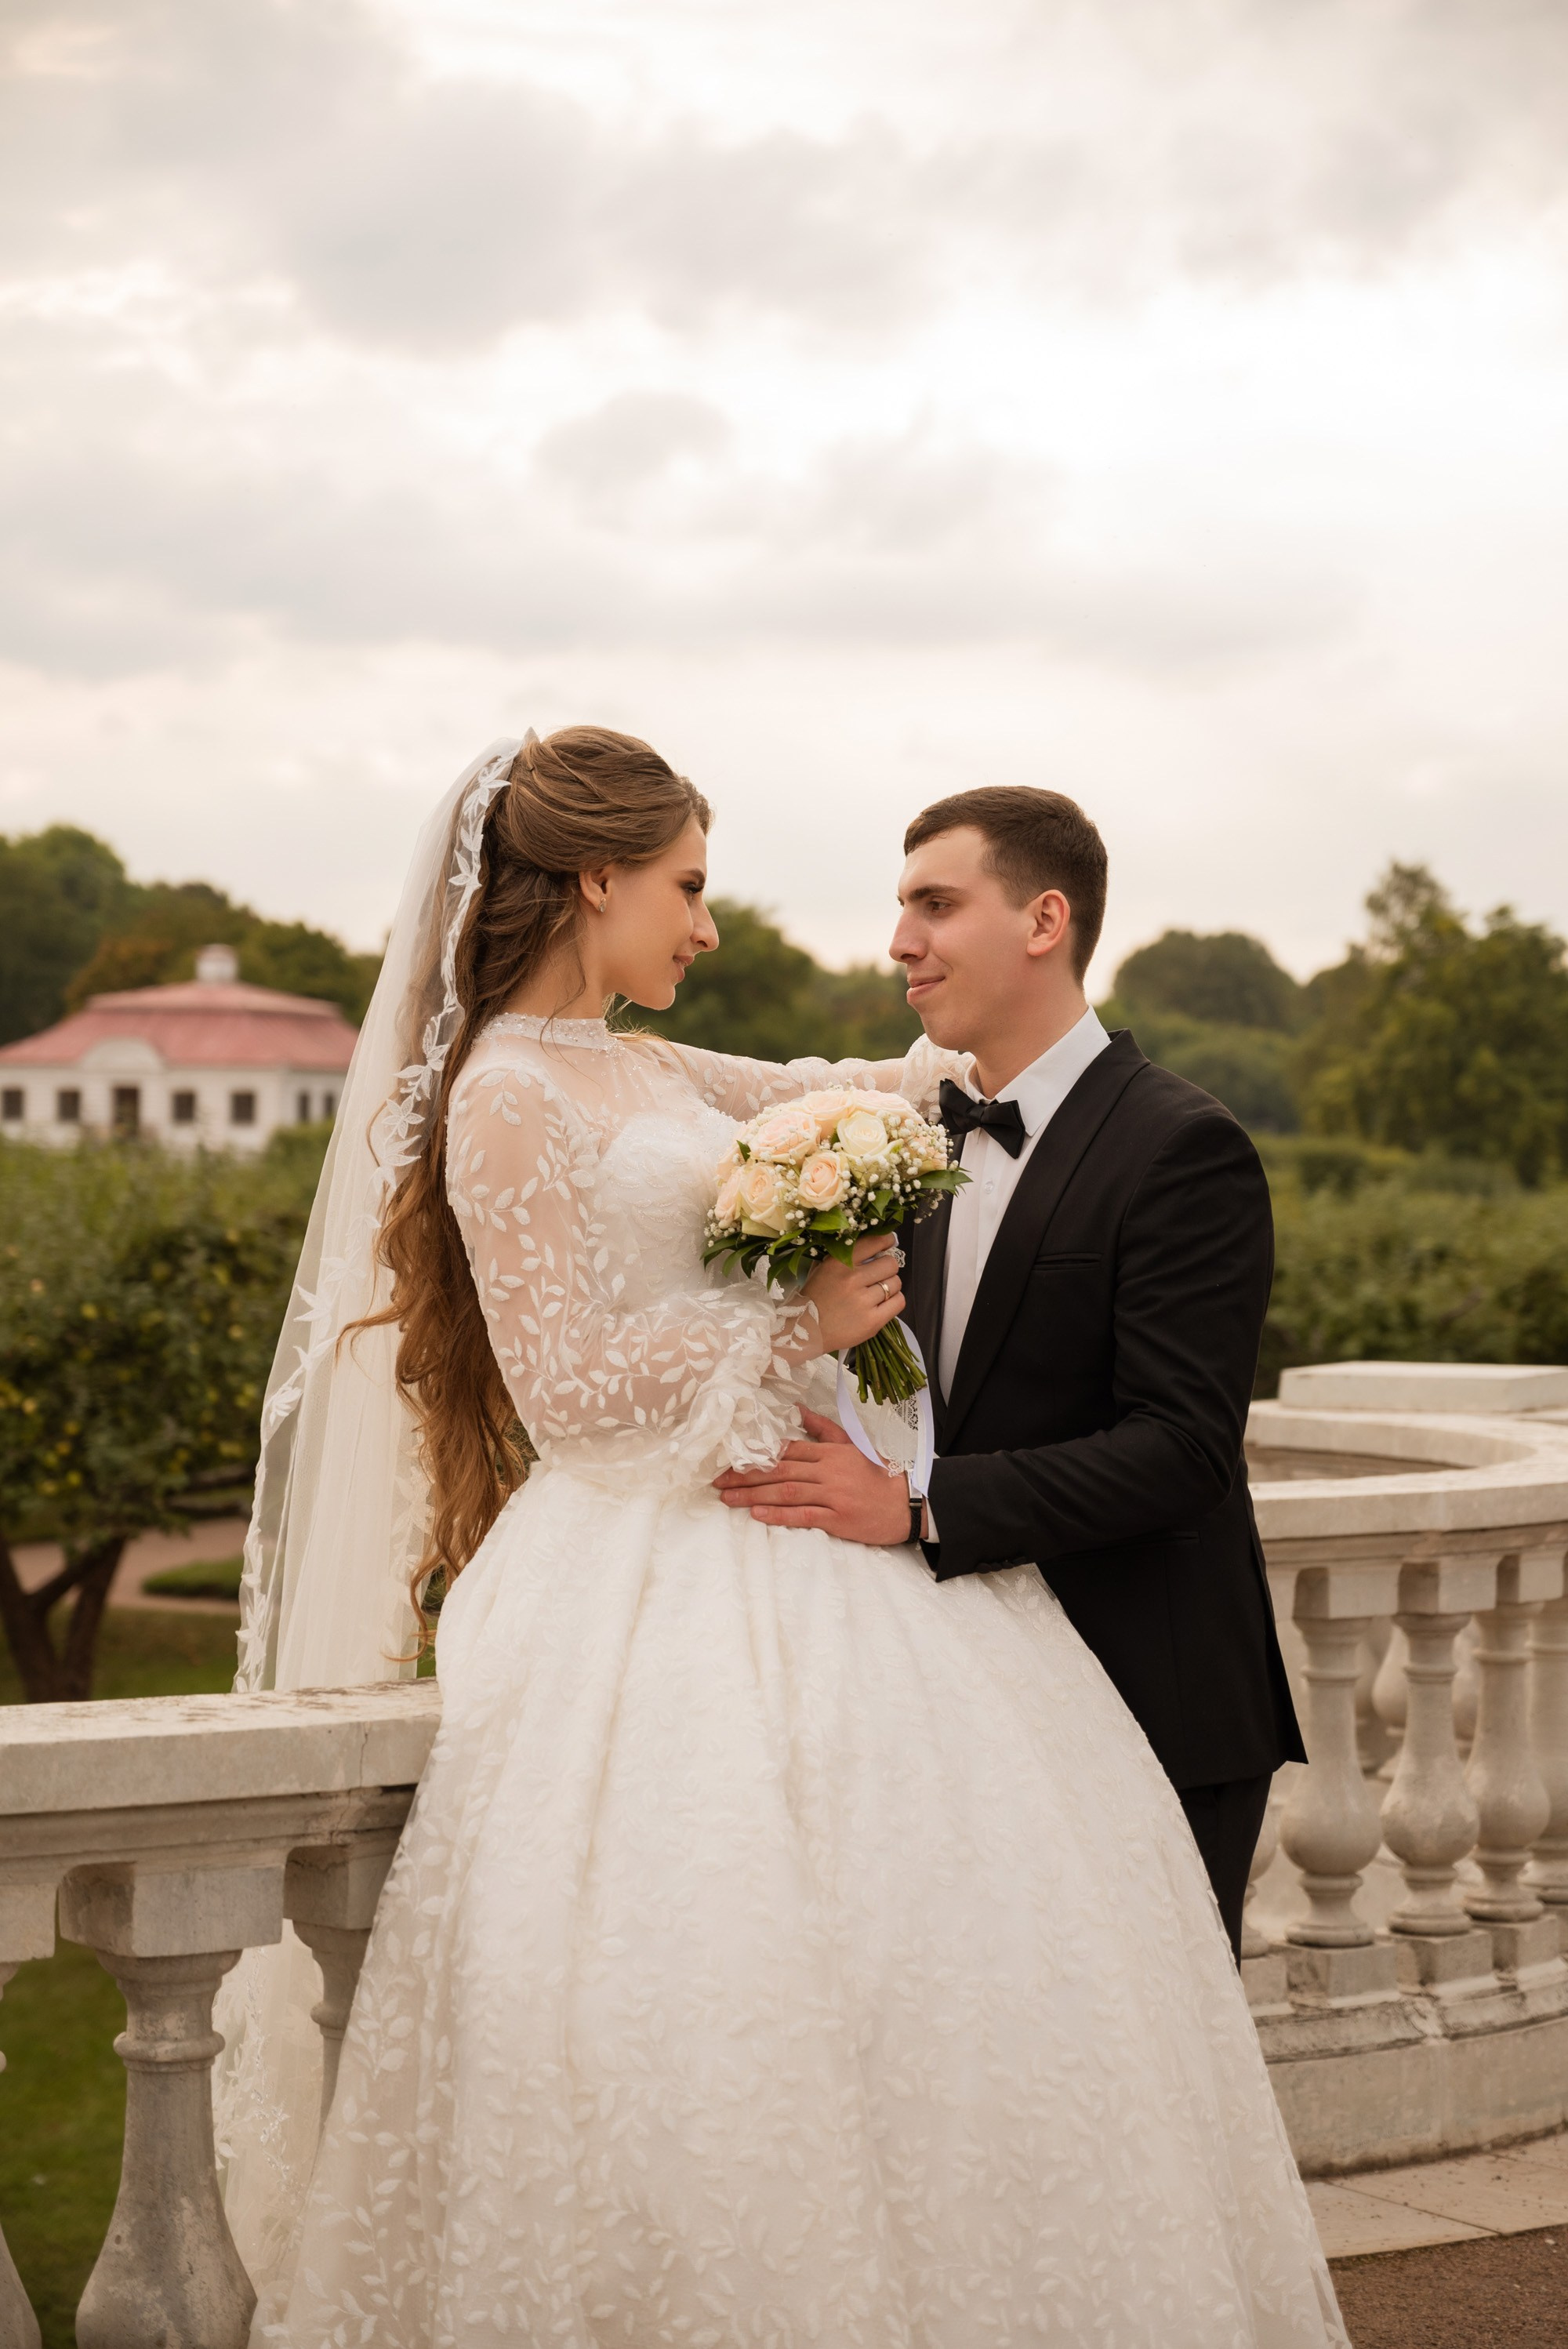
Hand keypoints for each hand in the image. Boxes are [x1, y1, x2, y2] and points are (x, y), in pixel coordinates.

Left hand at [714, 1407, 911, 1543]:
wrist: (907, 1503)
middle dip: (745, 1476)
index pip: (786, 1450)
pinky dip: (779, 1515)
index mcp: (830, 1452)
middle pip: (779, 1471)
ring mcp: (833, 1495)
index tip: (730, 1459)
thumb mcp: (852, 1445)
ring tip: (728, 1498)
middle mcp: (828, 1471)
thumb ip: (823, 1428)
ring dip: (754, 1495)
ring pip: (786, 1492)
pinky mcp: (838, 1519)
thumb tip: (798, 1409)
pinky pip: (803, 1516)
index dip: (756, 1455)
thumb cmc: (878, 1475)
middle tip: (718, 1480)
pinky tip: (757, 1514)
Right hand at [800, 1234, 904, 1355]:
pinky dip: (895, 1300)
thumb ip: (843, 1255)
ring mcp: (863, 1302)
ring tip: (880, 1291)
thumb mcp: (822, 1269)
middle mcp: (852, 1280)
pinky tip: (884, 1303)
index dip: (886, 1241)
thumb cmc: (814, 1298)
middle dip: (888, 1268)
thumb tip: (873, 1245)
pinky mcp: (872, 1321)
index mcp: (839, 1263)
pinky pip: (899, 1302)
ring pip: (895, 1283)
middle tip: (880, 1274)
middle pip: (890, 1264)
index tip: (889, 1242)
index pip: (874, 1243)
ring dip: (891, 1285)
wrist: (806, 1330)